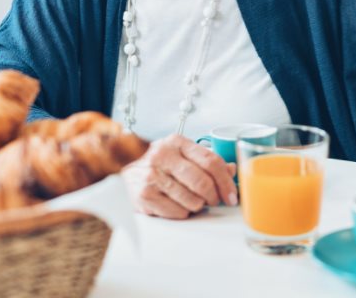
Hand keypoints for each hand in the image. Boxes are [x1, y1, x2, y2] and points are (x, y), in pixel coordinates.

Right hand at [122, 134, 237, 218]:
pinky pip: (177, 212)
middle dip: (215, 196)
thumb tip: (231, 170)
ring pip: (192, 200)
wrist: (123, 172)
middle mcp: (163, 156)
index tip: (232, 194)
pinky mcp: (144, 196)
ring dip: (199, 205)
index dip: (226, 181)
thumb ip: (206, 161)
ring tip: (194, 201)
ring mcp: (152, 176)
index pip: (210, 161)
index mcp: (177, 142)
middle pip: (202, 182)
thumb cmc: (158, 163)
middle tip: (216, 201)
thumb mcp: (181, 154)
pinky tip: (178, 205)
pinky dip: (183, 212)